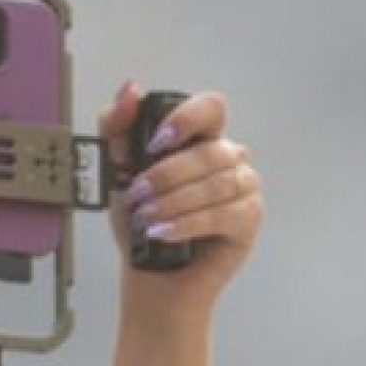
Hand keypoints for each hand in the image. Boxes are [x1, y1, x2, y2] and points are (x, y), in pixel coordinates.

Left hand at [99, 83, 262, 301]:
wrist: (150, 276)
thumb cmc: (141, 224)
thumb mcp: (117, 170)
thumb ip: (116, 126)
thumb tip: (130, 89)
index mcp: (201, 139)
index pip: (211, 107)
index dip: (186, 119)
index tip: (155, 143)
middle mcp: (229, 159)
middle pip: (211, 151)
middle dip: (166, 175)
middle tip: (138, 194)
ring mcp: (244, 189)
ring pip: (216, 184)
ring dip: (173, 202)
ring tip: (147, 219)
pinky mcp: (249, 220)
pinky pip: (225, 214)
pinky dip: (189, 224)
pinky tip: (165, 232)